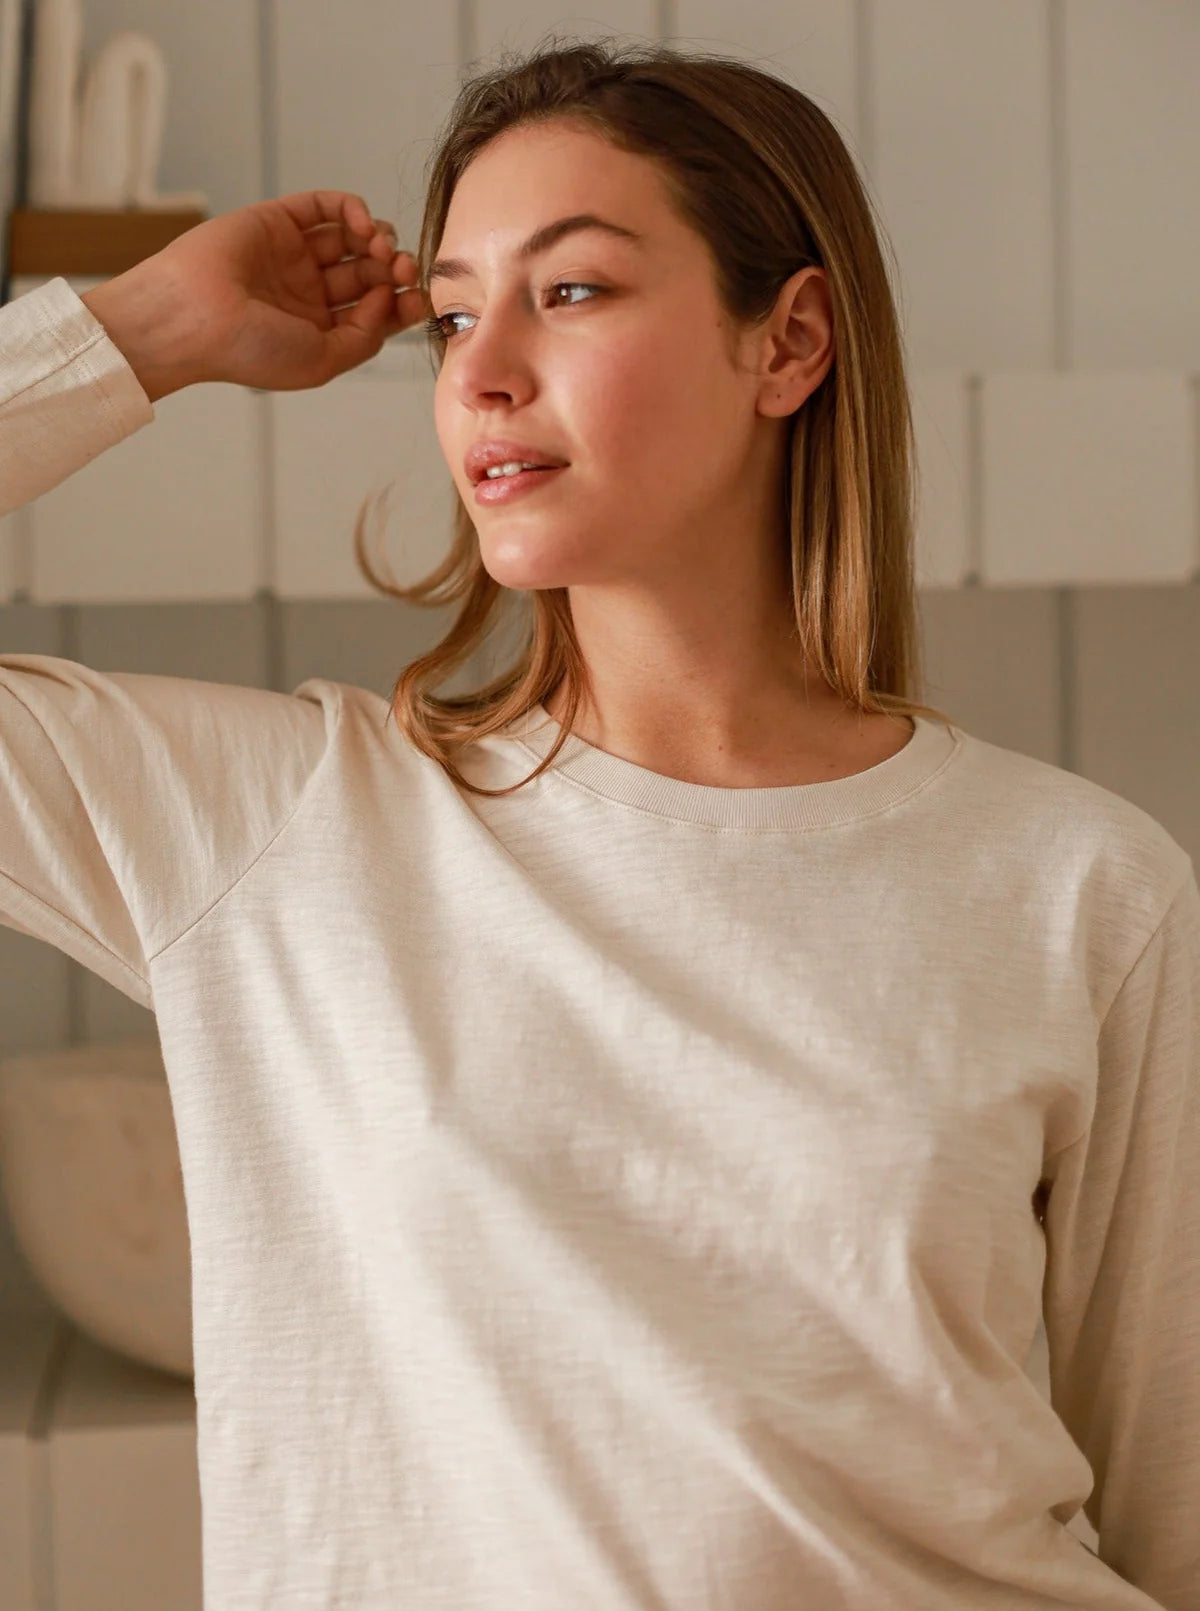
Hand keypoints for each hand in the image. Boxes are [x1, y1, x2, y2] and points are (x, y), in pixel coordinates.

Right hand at [91, 191, 430, 395]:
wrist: (192, 317)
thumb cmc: (249, 350)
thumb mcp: (323, 361)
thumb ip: (365, 336)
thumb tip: (390, 298)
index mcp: (321, 331)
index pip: (376, 311)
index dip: (403, 302)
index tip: (418, 298)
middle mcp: (310, 293)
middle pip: (371, 273)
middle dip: (395, 268)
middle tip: (403, 268)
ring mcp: (294, 255)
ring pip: (354, 238)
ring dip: (379, 238)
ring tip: (381, 248)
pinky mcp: (278, 220)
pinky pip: (325, 206)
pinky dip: (352, 208)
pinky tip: (362, 223)